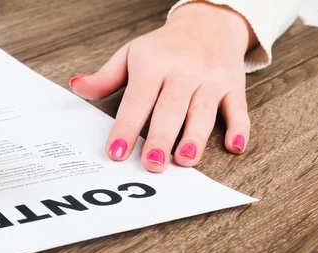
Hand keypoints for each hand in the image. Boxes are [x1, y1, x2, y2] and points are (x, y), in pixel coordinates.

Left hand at [70, 1, 257, 171]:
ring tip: (184, 160)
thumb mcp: (131, 54)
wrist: (209, 21)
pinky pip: (238, 108)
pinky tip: (234, 146)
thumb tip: (78, 88)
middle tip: (152, 164)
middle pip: (171, 109)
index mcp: (154, 64)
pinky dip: (240, 127)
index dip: (126, 127)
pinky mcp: (233, 86)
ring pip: (203, 111)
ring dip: (195, 137)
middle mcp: (183, 72)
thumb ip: (105, 77)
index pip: (137, 100)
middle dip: (161, 138)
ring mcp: (211, 79)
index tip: (115, 152)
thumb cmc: (165, 47)